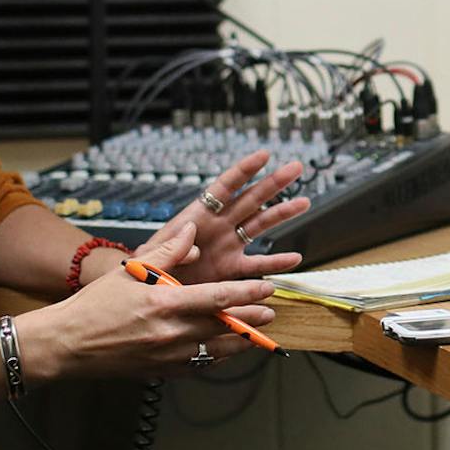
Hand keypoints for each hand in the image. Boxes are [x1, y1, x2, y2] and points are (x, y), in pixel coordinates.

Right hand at [19, 223, 277, 380]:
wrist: (66, 343)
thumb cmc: (94, 305)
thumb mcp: (129, 271)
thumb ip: (166, 252)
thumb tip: (192, 232)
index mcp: (164, 305)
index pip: (217, 298)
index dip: (246, 294)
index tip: (267, 290)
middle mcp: (170, 334)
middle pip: (223, 327)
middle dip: (250, 320)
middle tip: (270, 314)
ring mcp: (166, 357)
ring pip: (215, 351)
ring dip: (239, 343)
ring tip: (256, 335)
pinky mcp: (159, 372)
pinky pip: (197, 367)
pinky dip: (214, 359)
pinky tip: (224, 352)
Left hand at [147, 149, 312, 284]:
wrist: (147, 294)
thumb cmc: (145, 270)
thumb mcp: (151, 255)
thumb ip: (171, 246)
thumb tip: (193, 240)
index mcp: (197, 216)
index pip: (224, 187)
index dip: (244, 170)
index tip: (264, 155)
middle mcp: (218, 227)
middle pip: (251, 200)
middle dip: (274, 183)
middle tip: (296, 167)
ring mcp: (227, 247)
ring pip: (260, 226)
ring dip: (282, 214)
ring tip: (304, 203)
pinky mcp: (231, 270)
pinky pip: (258, 265)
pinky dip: (276, 263)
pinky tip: (294, 259)